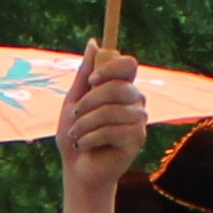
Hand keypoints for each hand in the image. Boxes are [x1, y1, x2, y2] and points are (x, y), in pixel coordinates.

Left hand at [56, 46, 146, 192]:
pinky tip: (85, 145)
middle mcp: (135, 101)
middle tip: (76, 116)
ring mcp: (139, 120)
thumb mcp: (74, 101)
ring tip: (77, 135)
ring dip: (86, 124)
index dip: (110, 68)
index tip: (91, 81)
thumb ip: (83, 74)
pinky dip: (91, 138)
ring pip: (111, 111)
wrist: (78, 170)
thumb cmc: (76, 135)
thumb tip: (93, 42)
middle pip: (118, 87)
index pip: (128, 64)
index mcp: (122, 88)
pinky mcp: (138, 139)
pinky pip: (113, 130)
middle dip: (89, 102)